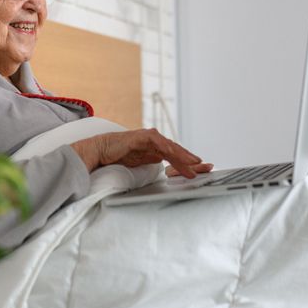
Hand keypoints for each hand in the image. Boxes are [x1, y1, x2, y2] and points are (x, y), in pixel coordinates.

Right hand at [70, 128, 210, 177]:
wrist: (102, 150)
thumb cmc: (119, 156)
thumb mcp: (142, 163)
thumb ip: (154, 163)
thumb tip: (166, 170)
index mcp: (156, 148)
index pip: (175, 156)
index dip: (187, 162)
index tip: (199, 170)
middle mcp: (155, 141)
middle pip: (177, 151)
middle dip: (191, 159)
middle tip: (204, 167)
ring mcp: (150, 138)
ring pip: (171, 147)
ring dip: (183, 155)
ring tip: (194, 163)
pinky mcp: (143, 137)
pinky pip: (159, 144)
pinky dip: (169, 149)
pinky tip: (177, 155)